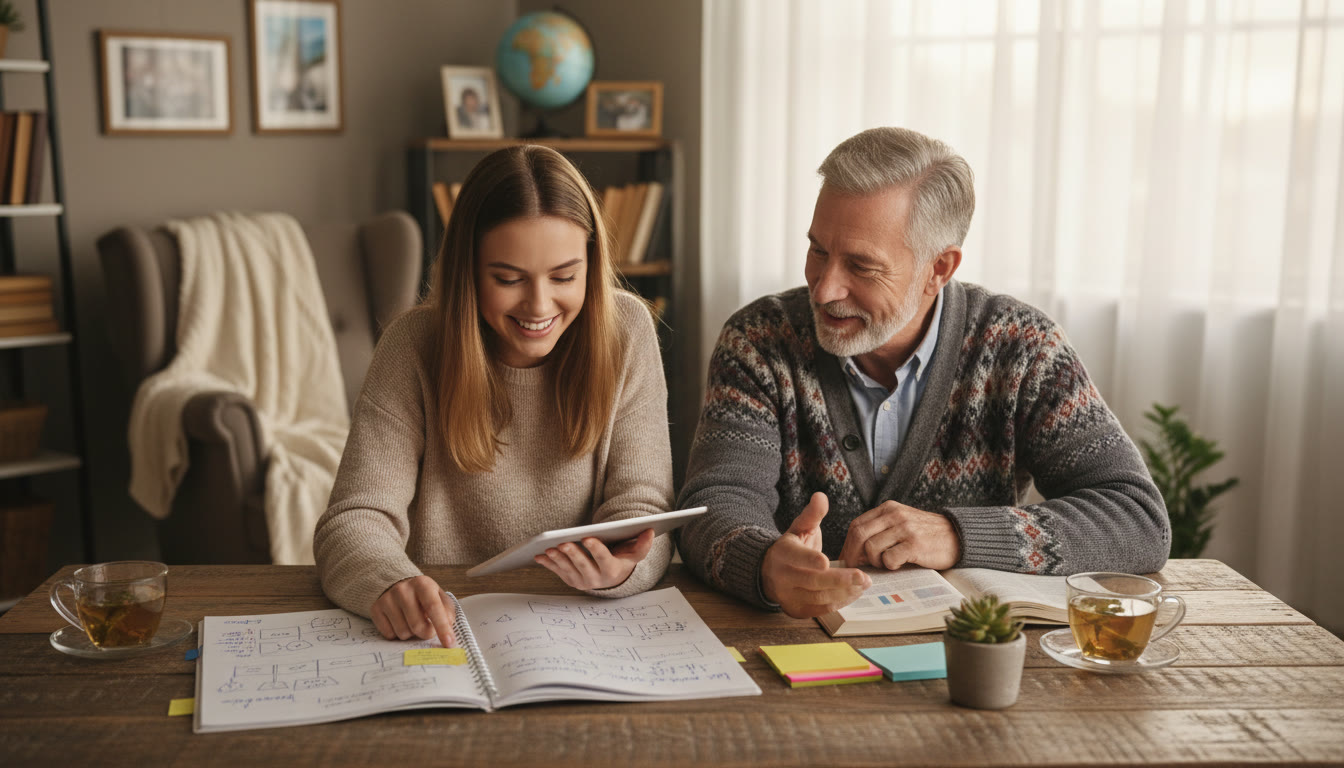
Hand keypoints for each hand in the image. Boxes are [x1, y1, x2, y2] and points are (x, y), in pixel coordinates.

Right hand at [371, 575, 456, 648]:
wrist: (395, 584)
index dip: (442, 627)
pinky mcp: (375, 609)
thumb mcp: (438, 596)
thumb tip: (448, 629)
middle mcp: (402, 590)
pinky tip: (399, 622)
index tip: (449, 643)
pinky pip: (389, 634)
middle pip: (417, 625)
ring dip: (411, 634)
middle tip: (428, 629)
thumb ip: (447, 611)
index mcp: (422, 584)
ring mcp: (387, 599)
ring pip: (402, 633)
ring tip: (411, 621)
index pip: (434, 608)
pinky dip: (397, 634)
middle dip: (426, 633)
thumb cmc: (422, 595)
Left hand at [535, 528, 655, 589]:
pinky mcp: (570, 580)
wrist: (611, 577)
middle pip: (582, 566)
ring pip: (567, 570)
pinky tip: (539, 556)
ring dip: (557, 560)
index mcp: (611, 571)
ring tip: (549, 548)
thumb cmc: (621, 560)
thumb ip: (642, 545)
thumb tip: (650, 531)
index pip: (603, 559)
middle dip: (572, 554)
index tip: (588, 538)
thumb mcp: (634, 554)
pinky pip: (557, 572)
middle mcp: (595, 579)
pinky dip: (548, 564)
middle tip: (563, 543)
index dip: (595, 549)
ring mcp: (581, 581)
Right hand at [761, 492, 870, 617]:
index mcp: (783, 553)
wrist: (769, 572)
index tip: (826, 562)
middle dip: (840, 580)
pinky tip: (854, 593)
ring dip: (844, 592)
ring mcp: (788, 596)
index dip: (810, 560)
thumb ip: (812, 514)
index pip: (796, 558)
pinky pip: (820, 610)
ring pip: (819, 598)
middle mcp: (782, 577)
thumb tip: (821, 496)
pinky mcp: (796, 610)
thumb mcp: (799, 528)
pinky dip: (839, 602)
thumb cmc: (792, 547)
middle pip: (812, 581)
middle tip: (863, 577)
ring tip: (864, 584)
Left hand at [838, 501, 960, 570]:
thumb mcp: (901, 524)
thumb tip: (854, 553)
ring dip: (874, 561)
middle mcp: (894, 515)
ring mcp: (905, 529)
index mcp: (888, 509)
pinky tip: (899, 564)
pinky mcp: (915, 544)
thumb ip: (880, 531)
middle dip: (853, 556)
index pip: (856, 525)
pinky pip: (889, 558)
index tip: (848, 560)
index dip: (848, 545)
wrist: (958, 536)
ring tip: (887, 564)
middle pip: (858, 535)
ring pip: (871, 547)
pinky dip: (889, 566)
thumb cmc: (926, 535)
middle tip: (858, 569)